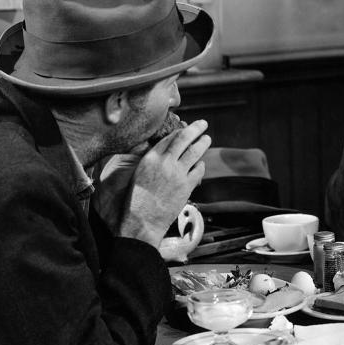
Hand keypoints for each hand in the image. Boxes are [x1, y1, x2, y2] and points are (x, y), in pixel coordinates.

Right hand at [117, 119, 211, 248]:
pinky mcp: (187, 186)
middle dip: (195, 128)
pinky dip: (201, 165)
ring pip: (195, 152)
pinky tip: (201, 164)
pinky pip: (199, 170)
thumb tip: (159, 152)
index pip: (168, 138)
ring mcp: (178, 174)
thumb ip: (149, 160)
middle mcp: (165, 162)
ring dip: (203, 143)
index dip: (179, 131)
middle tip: (203, 123)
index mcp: (150, 158)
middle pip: (184, 139)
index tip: (185, 128)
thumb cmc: (135, 200)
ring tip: (207, 138)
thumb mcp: (137, 174)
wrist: (142, 221)